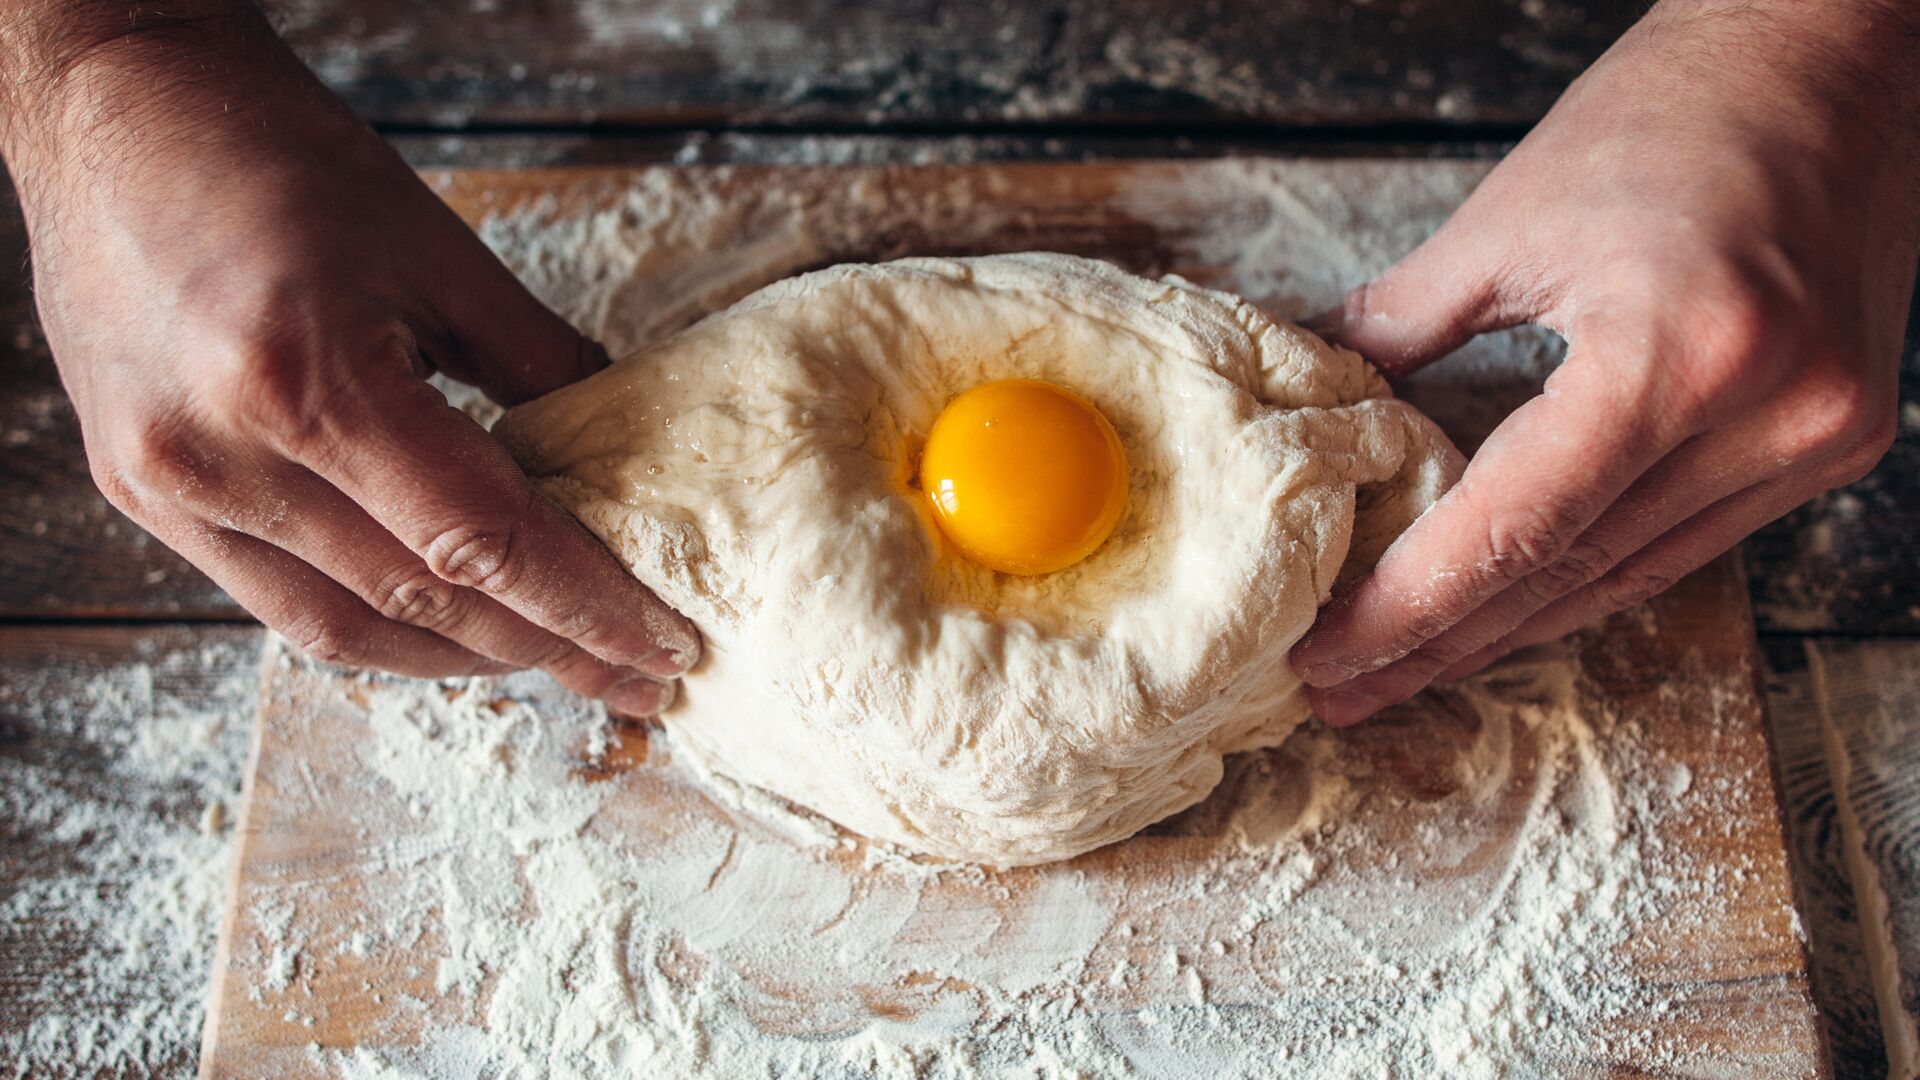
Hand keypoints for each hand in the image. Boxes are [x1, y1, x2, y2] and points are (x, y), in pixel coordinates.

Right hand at [2, 9, 697, 713]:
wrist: (115, 115)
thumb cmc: (277, 157)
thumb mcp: (436, 250)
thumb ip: (536, 362)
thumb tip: (617, 455)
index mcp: (306, 384)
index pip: (480, 542)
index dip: (584, 608)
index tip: (661, 648)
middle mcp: (223, 458)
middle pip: (421, 601)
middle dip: (545, 651)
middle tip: (635, 676)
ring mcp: (170, 486)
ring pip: (344, 630)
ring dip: (462, 657)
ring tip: (554, 659)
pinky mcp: (138, 492)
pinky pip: (277, 602)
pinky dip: (376, 624)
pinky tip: (447, 623)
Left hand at [1291, 0, 1918, 724]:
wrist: (1838, 49)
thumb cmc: (1676, 106)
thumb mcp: (1510, 216)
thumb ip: (1405, 324)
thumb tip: (1322, 403)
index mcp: (1681, 353)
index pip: (1519, 528)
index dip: (1411, 605)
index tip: (1327, 653)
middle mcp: (1768, 415)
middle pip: (1572, 572)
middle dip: (1445, 641)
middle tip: (1343, 690)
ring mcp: (1816, 433)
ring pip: (1630, 573)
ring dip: (1513, 628)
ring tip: (1407, 669)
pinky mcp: (1833, 432)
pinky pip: (1686, 536)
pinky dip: (1590, 573)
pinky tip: (1513, 609)